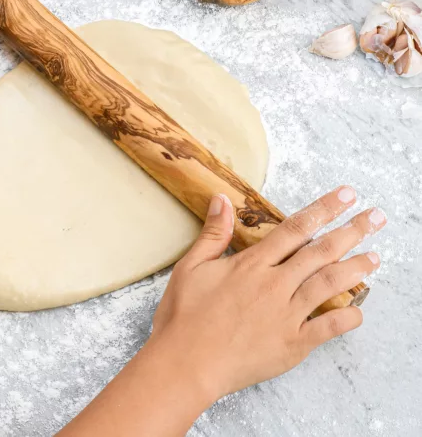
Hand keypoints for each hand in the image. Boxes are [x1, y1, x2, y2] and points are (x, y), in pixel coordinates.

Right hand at [58, 187, 384, 436]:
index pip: (295, 229)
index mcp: (252, 264)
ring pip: (328, 285)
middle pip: (320, 252)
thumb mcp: (191, 266)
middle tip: (375, 218)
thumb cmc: (184, 315)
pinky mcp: (290, 345)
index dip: (323, 209)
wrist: (184, 364)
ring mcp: (286, 316)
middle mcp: (275, 285)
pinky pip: (325, 330)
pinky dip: (345, 320)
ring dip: (355, 269)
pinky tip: (359, 313)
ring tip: (375, 257)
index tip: (346, 195)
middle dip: (351, 231)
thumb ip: (213, 233)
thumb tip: (223, 199)